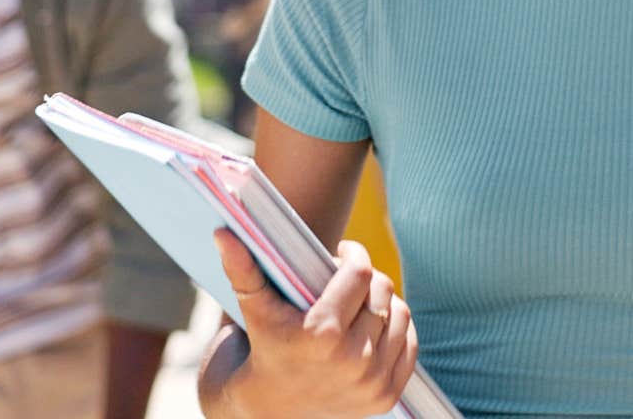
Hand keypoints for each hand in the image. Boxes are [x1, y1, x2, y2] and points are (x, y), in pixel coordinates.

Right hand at [204, 231, 416, 418]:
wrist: (267, 413)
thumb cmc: (261, 350)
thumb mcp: (253, 310)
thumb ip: (242, 268)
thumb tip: (223, 231)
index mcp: (322, 335)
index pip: (360, 273)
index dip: (353, 255)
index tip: (343, 253)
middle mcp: (353, 362)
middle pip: (382, 290)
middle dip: (365, 278)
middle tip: (346, 280)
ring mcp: (372, 383)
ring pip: (399, 313)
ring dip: (382, 301)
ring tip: (359, 302)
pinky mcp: (386, 397)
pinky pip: (408, 343)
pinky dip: (395, 329)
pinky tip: (372, 325)